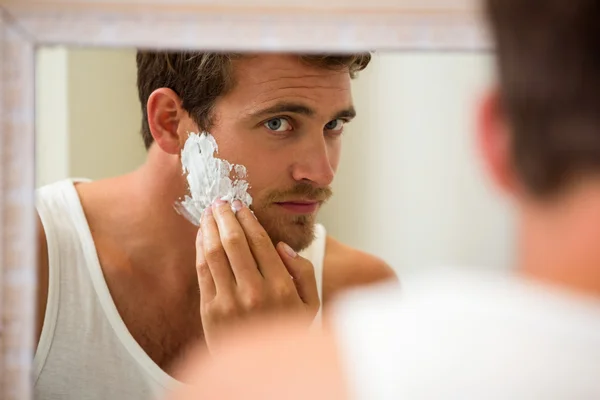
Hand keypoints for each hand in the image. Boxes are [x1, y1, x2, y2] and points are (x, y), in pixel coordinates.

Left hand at [195, 199, 319, 351]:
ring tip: (210, 212)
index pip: (260, 242)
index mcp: (282, 287)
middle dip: (226, 216)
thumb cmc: (287, 333)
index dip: (248, 219)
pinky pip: (202, 270)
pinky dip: (200, 247)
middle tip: (221, 200)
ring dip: (210, 226)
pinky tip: (202, 235)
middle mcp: (255, 292)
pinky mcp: (210, 311)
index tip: (241, 205)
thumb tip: (282, 247)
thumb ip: (305, 273)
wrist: (262, 372)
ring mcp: (229, 302)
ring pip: (215, 252)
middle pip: (234, 241)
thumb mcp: (312, 306)